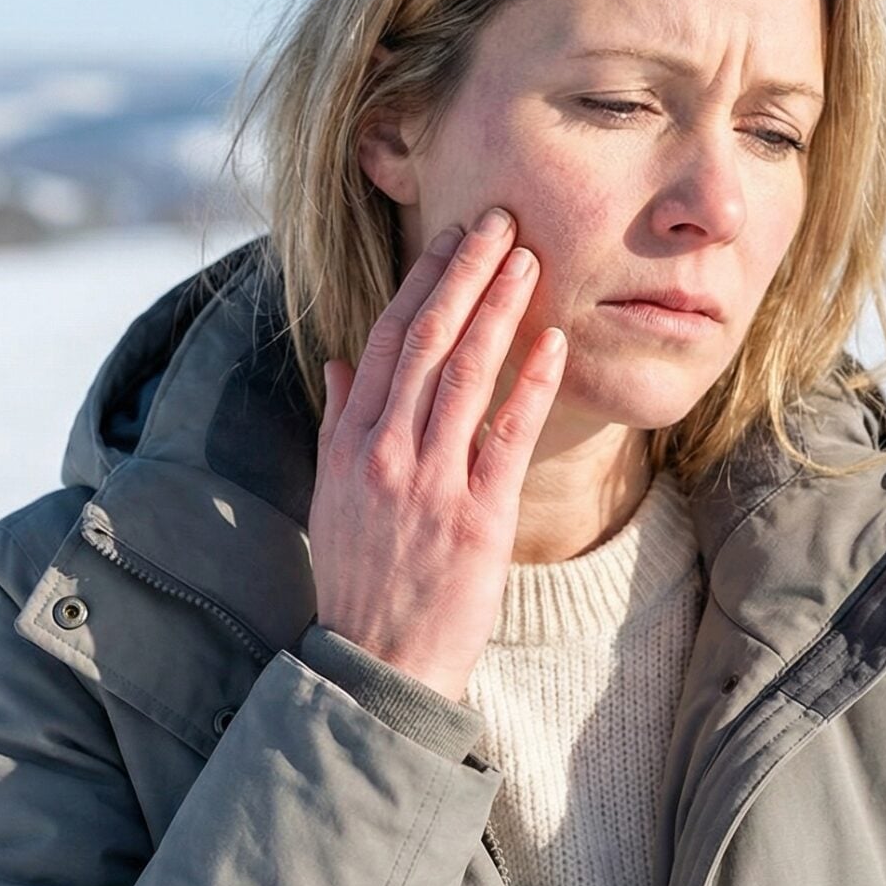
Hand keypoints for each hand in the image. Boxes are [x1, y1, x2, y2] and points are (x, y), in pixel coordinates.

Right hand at [308, 207, 567, 702]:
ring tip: (529, 258)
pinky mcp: (476, 519)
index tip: (452, 237)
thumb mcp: (331, 497)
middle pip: (426, 341)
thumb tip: (342, 362)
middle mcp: (384, 453)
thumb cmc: (359, 580)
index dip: (421, 281)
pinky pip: (507, 436)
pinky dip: (531, 382)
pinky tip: (555, 340)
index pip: (384, 340)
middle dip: (465, 273)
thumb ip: (338, 424)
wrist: (376, 666)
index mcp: (349, 444)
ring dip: (499, 308)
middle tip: (500, 220)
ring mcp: (429, 484)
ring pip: (465, 374)